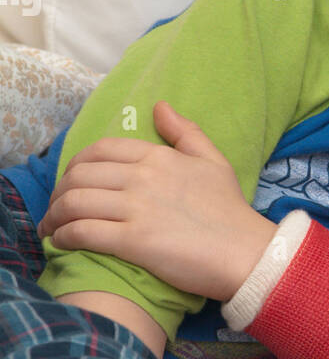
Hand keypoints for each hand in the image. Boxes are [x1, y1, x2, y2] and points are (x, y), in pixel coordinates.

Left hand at [37, 101, 276, 300]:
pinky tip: (61, 242)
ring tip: (51, 228)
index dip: (76, 165)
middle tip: (56, 208)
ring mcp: (136, 209)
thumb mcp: (212, 160)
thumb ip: (184, 131)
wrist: (246, 253)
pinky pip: (83, 232)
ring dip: (55, 216)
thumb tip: (159, 106)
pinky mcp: (133, 241)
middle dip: (59, 192)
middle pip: (80, 175)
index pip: (100, 150)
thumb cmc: (231, 211)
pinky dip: (64, 236)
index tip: (72, 182)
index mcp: (158, 156)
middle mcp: (142, 177)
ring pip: (75, 202)